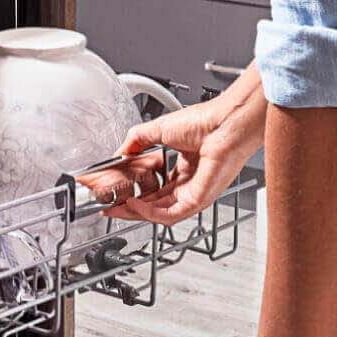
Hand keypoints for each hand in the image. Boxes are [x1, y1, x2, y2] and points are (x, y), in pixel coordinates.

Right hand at [104, 69, 267, 224]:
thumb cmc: (206, 122)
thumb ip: (136, 140)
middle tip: (111, 208)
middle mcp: (189, 182)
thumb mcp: (160, 128)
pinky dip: (149, 212)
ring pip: (160, 213)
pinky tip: (135, 205)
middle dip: (130, 207)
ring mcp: (194, 193)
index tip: (117, 193)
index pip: (155, 188)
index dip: (134, 192)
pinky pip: (170, 214)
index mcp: (184, 166)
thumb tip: (120, 152)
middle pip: (155, 204)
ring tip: (118, 208)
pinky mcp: (197, 200)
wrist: (225, 122)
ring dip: (136, 213)